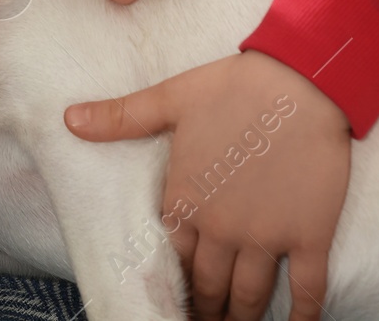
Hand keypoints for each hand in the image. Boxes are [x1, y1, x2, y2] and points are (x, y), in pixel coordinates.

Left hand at [64, 51, 351, 320]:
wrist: (301, 81)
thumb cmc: (232, 86)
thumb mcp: (169, 98)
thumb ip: (120, 117)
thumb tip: (68, 119)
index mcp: (186, 198)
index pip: (169, 256)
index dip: (168, 282)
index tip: (171, 301)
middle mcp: (222, 227)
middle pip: (208, 284)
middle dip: (204, 309)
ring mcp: (267, 235)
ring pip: (249, 294)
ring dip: (241, 317)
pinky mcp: (309, 234)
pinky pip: (307, 287)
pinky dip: (303, 314)